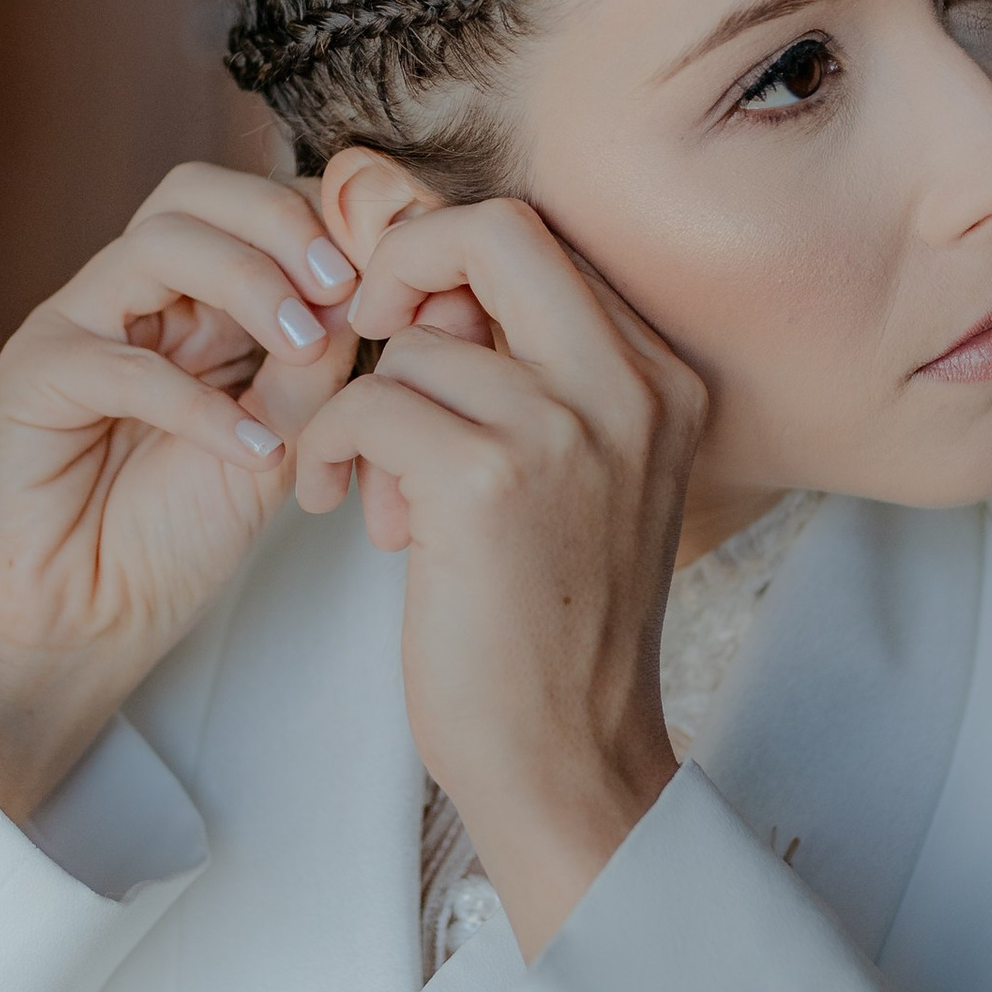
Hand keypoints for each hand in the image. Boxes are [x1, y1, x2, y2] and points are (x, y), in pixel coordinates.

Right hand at [0, 165, 361, 821]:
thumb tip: (374, 289)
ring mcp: (75, 327)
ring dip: (247, 283)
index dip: (328, 220)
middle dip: (284, 223)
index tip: (398, 265)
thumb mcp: (278, 440)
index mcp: (190, 299)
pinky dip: (198, 402)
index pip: (254, 206)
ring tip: (307, 348)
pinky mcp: (33, 380)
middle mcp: (129, 296)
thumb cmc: (174, 534)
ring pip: (157, 245)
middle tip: (348, 285)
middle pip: (196, 192)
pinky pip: (116, 361)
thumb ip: (319, 364)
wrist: (81, 624)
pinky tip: (254, 451)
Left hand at [293, 199, 707, 955]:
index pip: (543, 241)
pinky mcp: (489, 480)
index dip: (451, 262)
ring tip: (372, 490)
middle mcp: (631, 387)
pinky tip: (338, 503)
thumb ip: (529, 377)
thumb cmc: (553, 626)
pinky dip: (330, 447)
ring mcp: (566, 428)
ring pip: (414, 344)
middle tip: (363, 333)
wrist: (568, 759)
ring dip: (363, 409)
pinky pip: (368, 403)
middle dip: (404, 262)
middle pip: (498, 232)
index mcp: (662, 379)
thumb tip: (427, 291)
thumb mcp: (576, 477)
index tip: (404, 322)